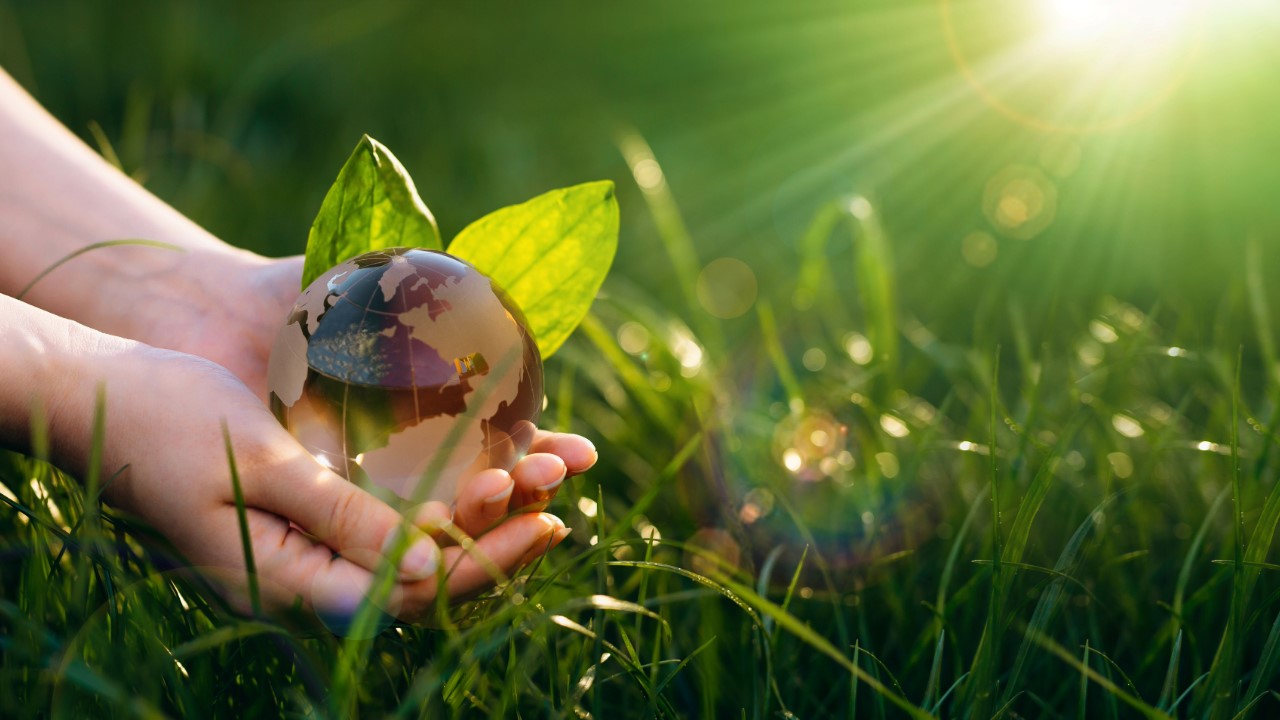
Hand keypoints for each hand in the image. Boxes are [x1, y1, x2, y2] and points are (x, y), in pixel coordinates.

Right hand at [47, 336, 594, 622]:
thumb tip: (426, 562)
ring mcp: (303, 547)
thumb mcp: (258, 462)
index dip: (486, 562)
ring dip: (478, 517)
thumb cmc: (164, 420)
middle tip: (564, 495)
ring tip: (544, 477)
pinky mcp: (306, 513)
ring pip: (412, 549)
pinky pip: (387, 520)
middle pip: (423, 578)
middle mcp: (302, 576)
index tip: (547, 518)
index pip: (411, 592)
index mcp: (285, 579)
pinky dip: (440, 498)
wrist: (98, 395)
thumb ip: (339, 513)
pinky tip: (482, 466)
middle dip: (499, 539)